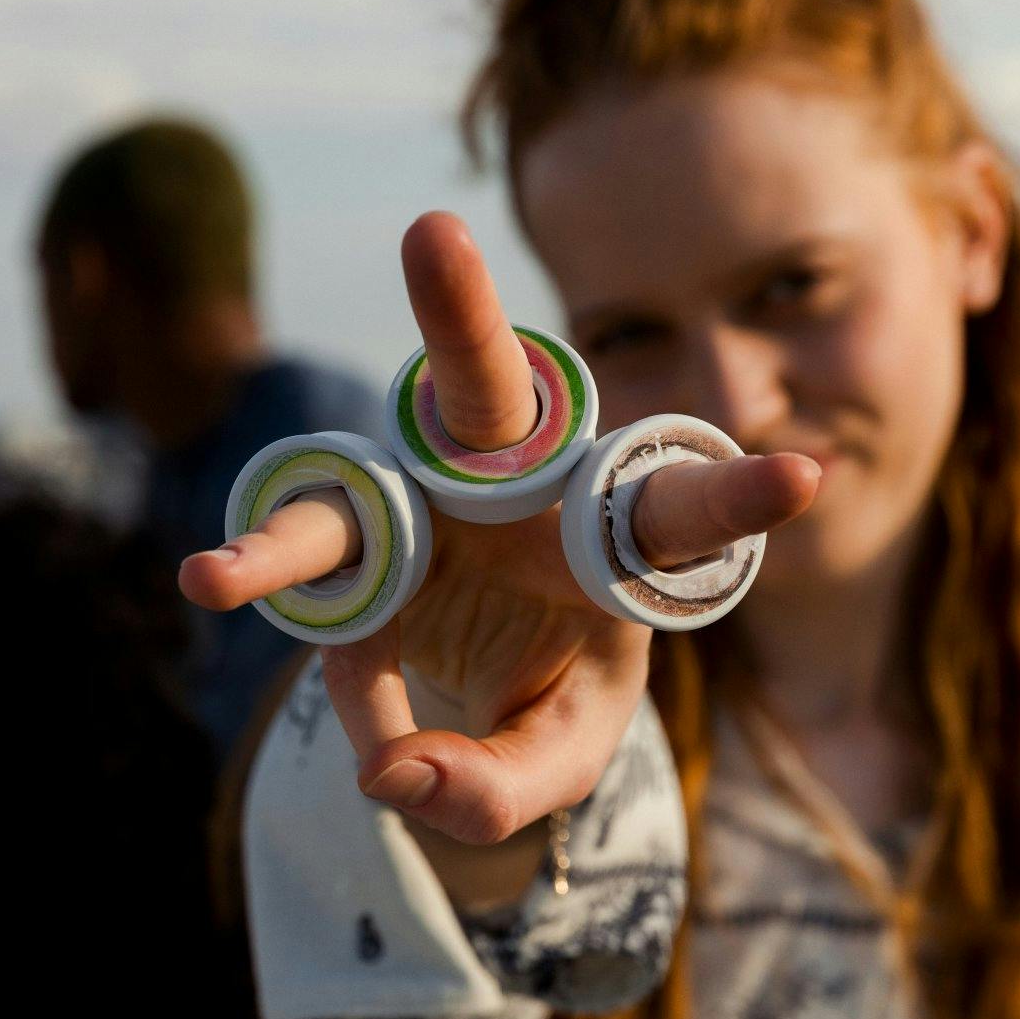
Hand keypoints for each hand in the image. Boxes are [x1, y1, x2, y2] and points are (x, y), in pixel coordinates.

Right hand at [182, 212, 817, 844]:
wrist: (478, 668)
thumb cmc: (547, 679)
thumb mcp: (560, 746)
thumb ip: (500, 783)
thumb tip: (391, 778)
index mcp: (600, 532)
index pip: (676, 507)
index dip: (735, 495)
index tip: (804, 476)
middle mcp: (499, 486)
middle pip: (488, 395)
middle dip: (461, 321)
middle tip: (427, 235)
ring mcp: (406, 505)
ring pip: (352, 472)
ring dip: (301, 504)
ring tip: (224, 566)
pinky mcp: (341, 540)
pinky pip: (309, 563)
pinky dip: (270, 580)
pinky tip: (216, 583)